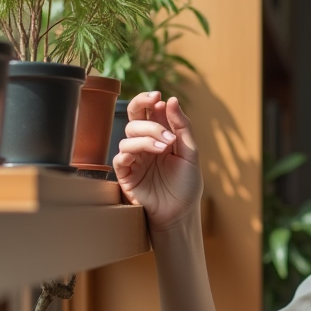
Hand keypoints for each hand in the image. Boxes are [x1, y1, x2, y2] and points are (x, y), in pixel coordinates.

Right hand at [114, 92, 202, 232]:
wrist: (180, 214)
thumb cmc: (186, 186)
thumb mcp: (190, 154)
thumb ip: (182, 127)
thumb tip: (170, 100)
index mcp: (160, 136)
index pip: (149, 111)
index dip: (149, 100)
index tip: (158, 96)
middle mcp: (145, 145)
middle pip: (134, 117)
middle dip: (142, 107)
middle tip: (156, 106)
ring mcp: (134, 159)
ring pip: (129, 135)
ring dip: (147, 135)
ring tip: (166, 146)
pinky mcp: (126, 174)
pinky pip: (120, 157)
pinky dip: (131, 152)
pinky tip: (147, 155)